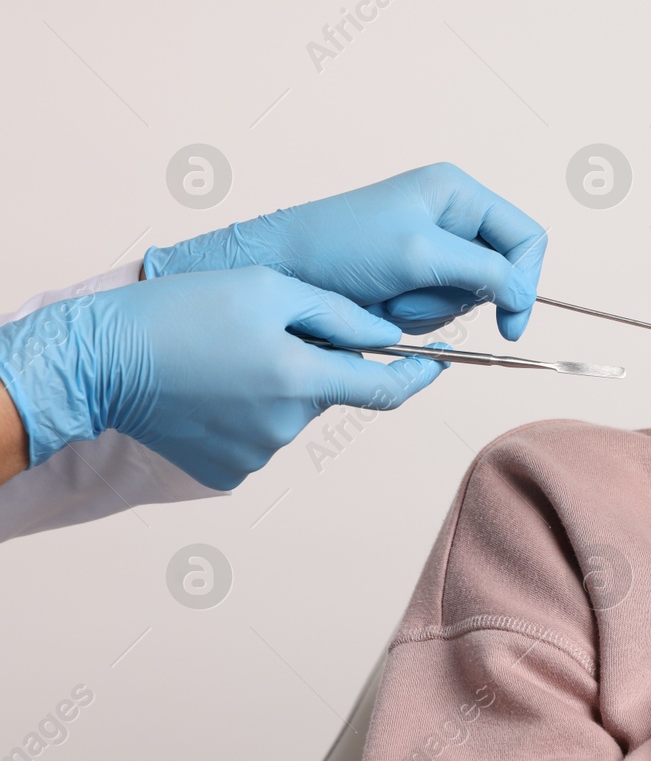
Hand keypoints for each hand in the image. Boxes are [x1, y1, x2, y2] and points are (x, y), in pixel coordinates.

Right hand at [0, 267, 444, 489]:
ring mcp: (255, 454)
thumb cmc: (182, 310)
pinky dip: (249, 414)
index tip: (440, 362)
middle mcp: (285, 425)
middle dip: (317, 365)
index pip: (386, 390)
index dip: (419, 375)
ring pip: (293, 415)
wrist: (99, 361)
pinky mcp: (226, 472)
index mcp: (300, 378)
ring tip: (227, 358)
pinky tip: (213, 390)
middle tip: (266, 333)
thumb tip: (393, 339)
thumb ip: (339, 316)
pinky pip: (259, 438)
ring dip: (279, 388)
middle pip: (330, 394)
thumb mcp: (267, 288)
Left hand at [142, 162, 547, 339]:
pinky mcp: (408, 280)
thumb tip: (522, 296)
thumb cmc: (338, 248)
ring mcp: (429, 251)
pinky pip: (436, 313)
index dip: (526, 280)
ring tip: (387, 296)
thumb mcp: (419, 253)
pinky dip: (411, 319)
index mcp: (457, 193)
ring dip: (428, 310)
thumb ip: (483, 270)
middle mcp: (449, 217)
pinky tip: (379, 305)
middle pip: (498, 273)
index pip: (526, 238)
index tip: (510, 323)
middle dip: (457, 296)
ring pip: (465, 300)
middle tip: (411, 292)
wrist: (277, 270)